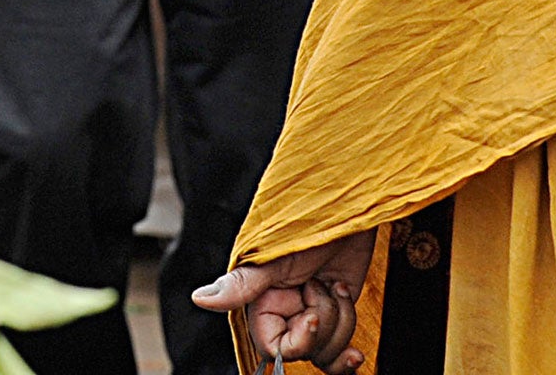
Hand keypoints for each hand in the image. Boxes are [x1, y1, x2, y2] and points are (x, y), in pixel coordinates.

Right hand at [191, 230, 376, 372]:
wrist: (347, 203)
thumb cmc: (307, 221)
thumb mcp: (273, 256)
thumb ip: (241, 284)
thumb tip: (199, 298)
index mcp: (262, 301)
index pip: (274, 348)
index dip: (298, 341)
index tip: (313, 317)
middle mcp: (285, 311)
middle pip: (303, 351)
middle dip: (323, 325)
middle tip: (323, 287)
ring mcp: (311, 311)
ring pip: (325, 351)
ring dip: (341, 322)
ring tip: (337, 287)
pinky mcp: (336, 310)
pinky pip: (339, 347)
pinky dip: (347, 352)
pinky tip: (355, 352)